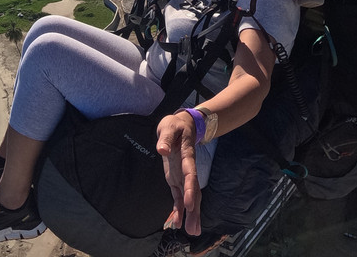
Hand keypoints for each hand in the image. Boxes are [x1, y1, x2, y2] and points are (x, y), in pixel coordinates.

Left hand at [155, 112, 201, 235]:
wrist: (183, 125)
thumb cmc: (176, 125)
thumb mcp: (169, 127)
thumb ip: (165, 138)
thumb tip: (161, 150)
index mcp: (186, 155)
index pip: (190, 174)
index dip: (191, 189)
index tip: (191, 204)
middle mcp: (187, 168)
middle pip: (193, 191)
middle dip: (194, 210)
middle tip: (194, 229)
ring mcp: (182, 175)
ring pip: (189, 196)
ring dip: (190, 214)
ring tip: (192, 232)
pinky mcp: (176, 178)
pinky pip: (179, 196)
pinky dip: (179, 209)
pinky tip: (179, 223)